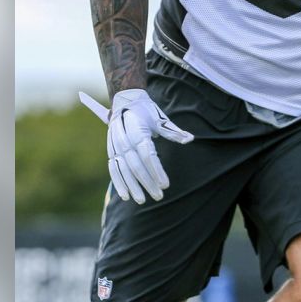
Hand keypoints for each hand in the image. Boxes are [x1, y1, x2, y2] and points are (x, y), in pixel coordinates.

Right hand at [104, 89, 193, 203]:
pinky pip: (113, 168)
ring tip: (141, 200)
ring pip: (123, 169)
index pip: (148, 154)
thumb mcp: (160, 118)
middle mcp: (124, 139)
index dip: (156, 170)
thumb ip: (173, 131)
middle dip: (147, 182)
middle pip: (136, 165)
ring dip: (132, 186)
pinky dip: (118, 182)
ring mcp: (115, 145)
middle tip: (159, 196)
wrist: (125, 101)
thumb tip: (190, 139)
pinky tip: (125, 196)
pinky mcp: (111, 150)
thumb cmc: (146, 110)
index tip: (166, 184)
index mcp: (138, 130)